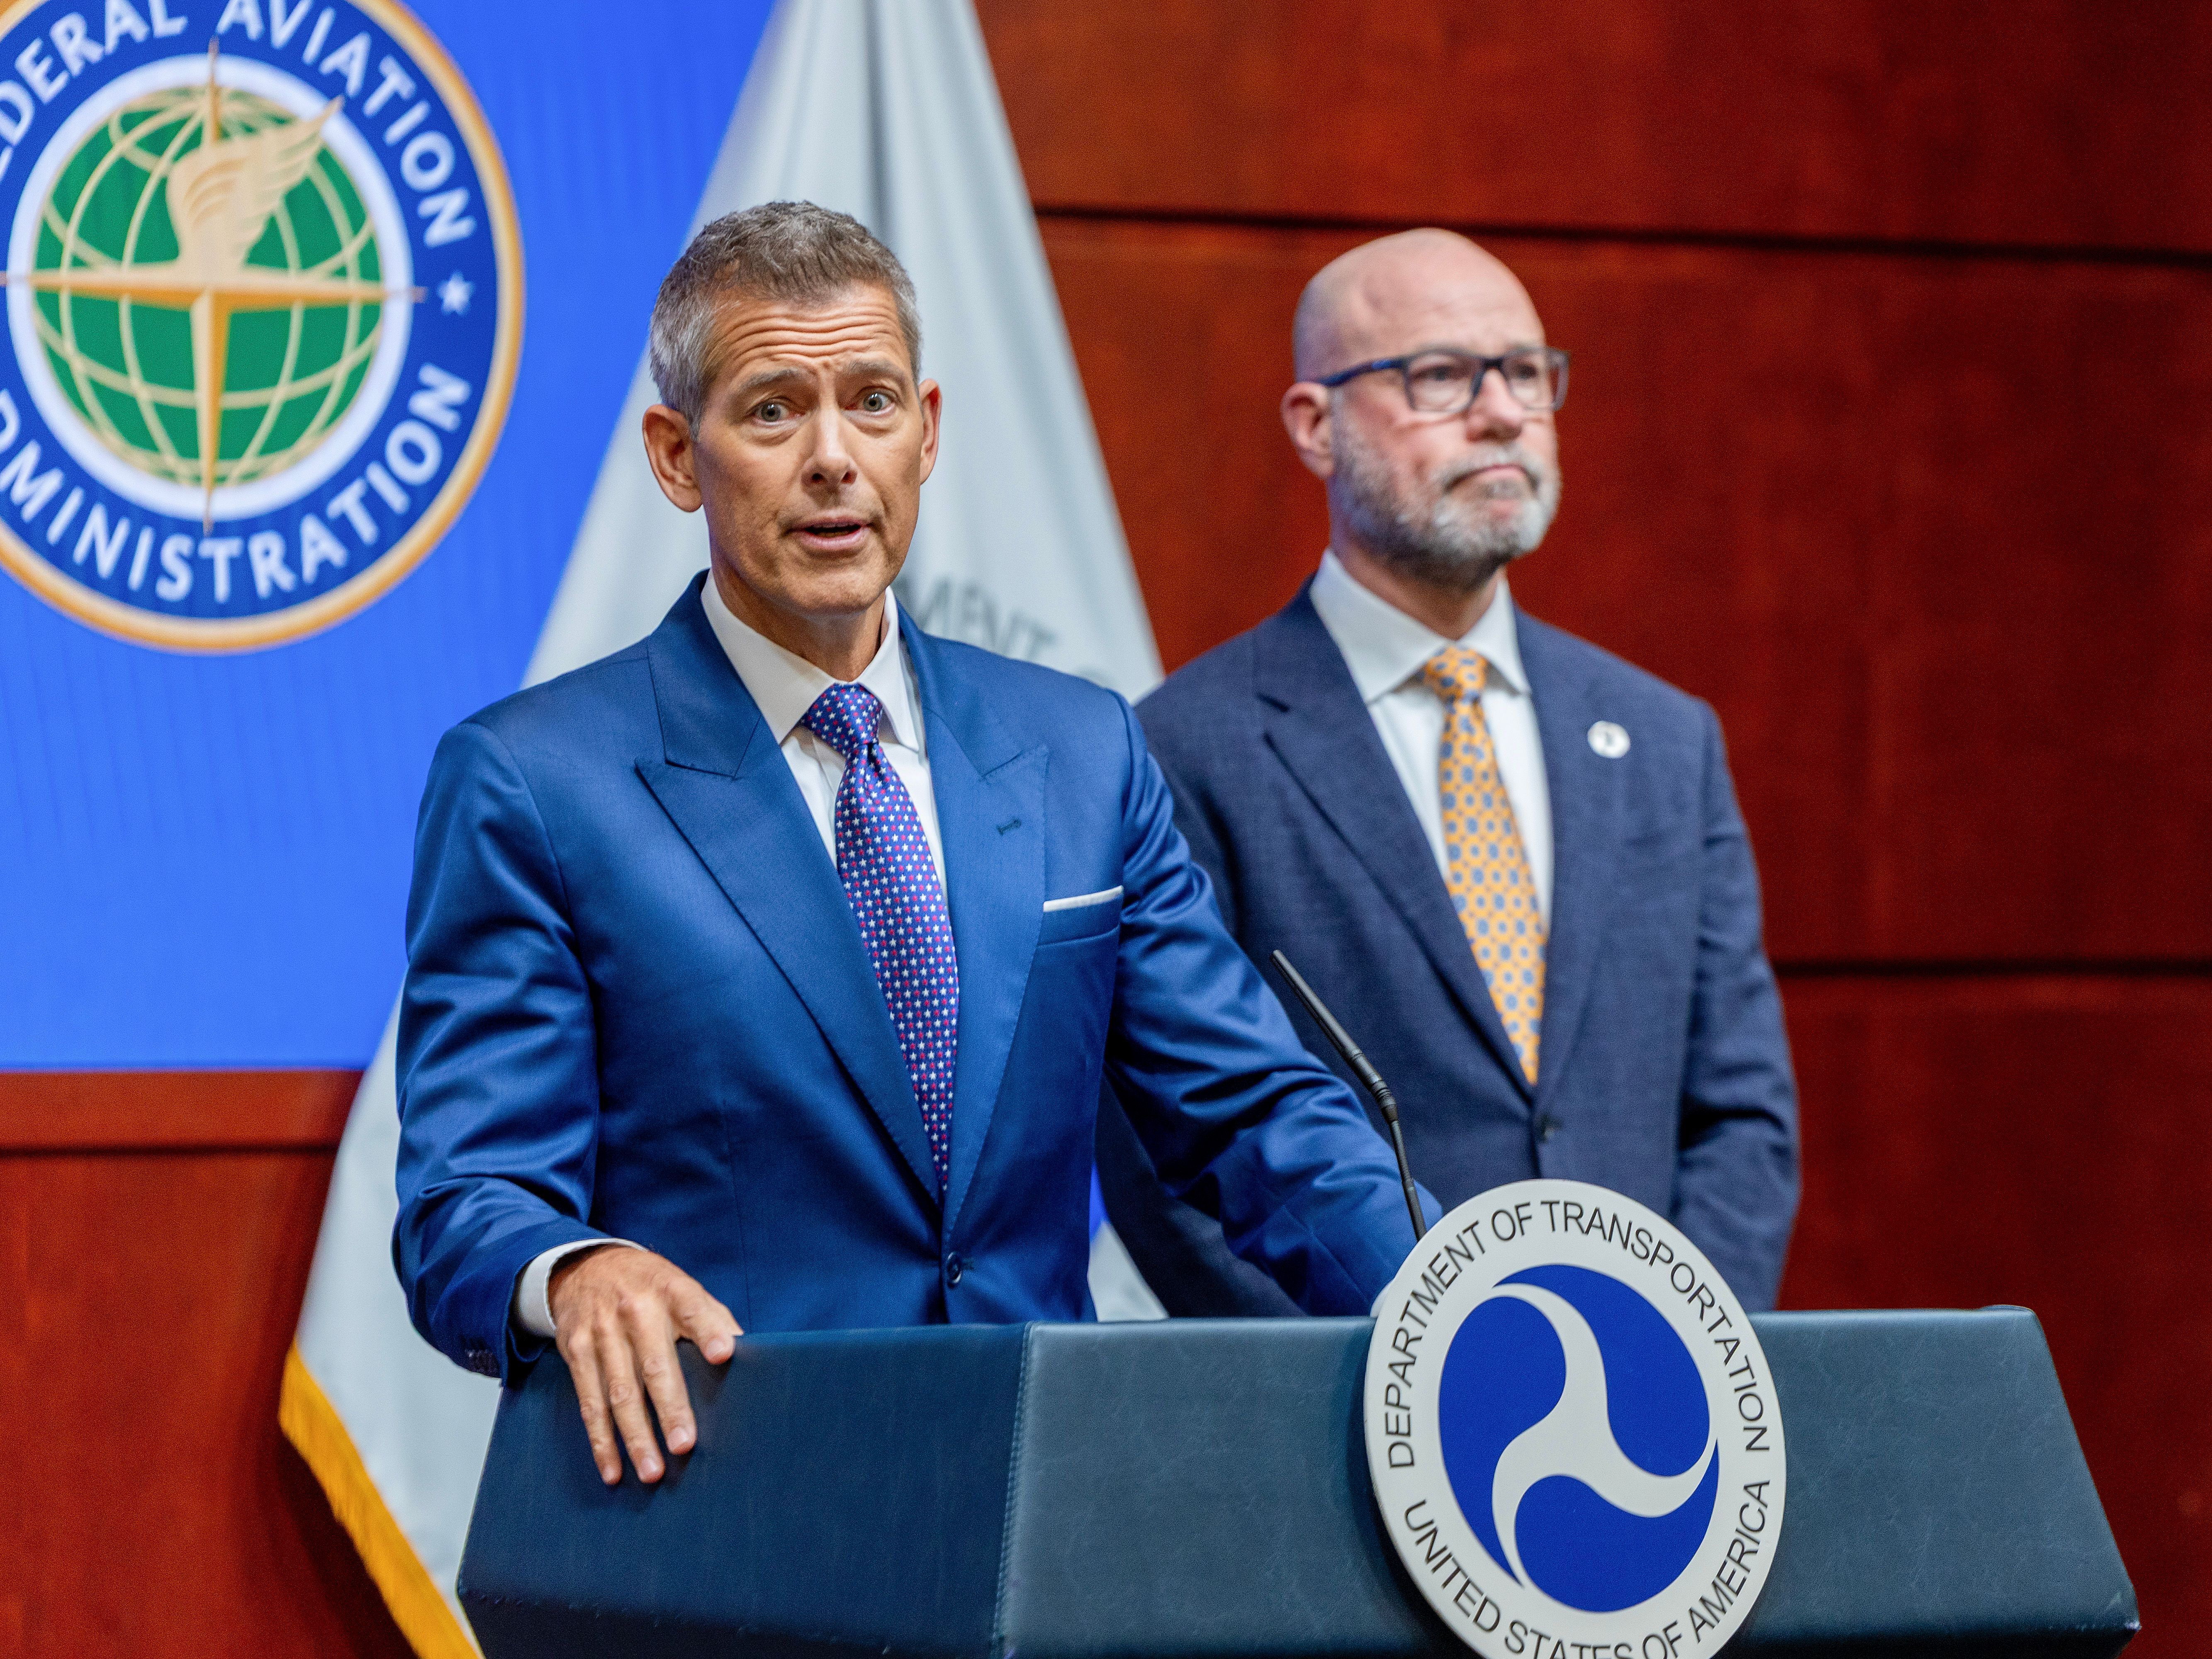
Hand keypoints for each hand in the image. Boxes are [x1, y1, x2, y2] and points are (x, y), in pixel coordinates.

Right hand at [549, 1245, 740, 1484]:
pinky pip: (589, 1402)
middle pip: (654, 1364)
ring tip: (652, 1472)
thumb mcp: (683, 1287)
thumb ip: (713, 1319)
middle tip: (684, 1446)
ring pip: (619, 1392)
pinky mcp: (576, 1351)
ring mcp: (601, 1332)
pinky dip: (600, 1440)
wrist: (586, 1266)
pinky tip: (612, 1469)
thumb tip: (750, 1357)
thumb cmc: (650, 1287)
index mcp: (671, 1290)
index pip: (693, 1309)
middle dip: (670, 1408)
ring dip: (635, 1436)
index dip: (709, 1330)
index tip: (723, 1354)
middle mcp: (635, 1310)